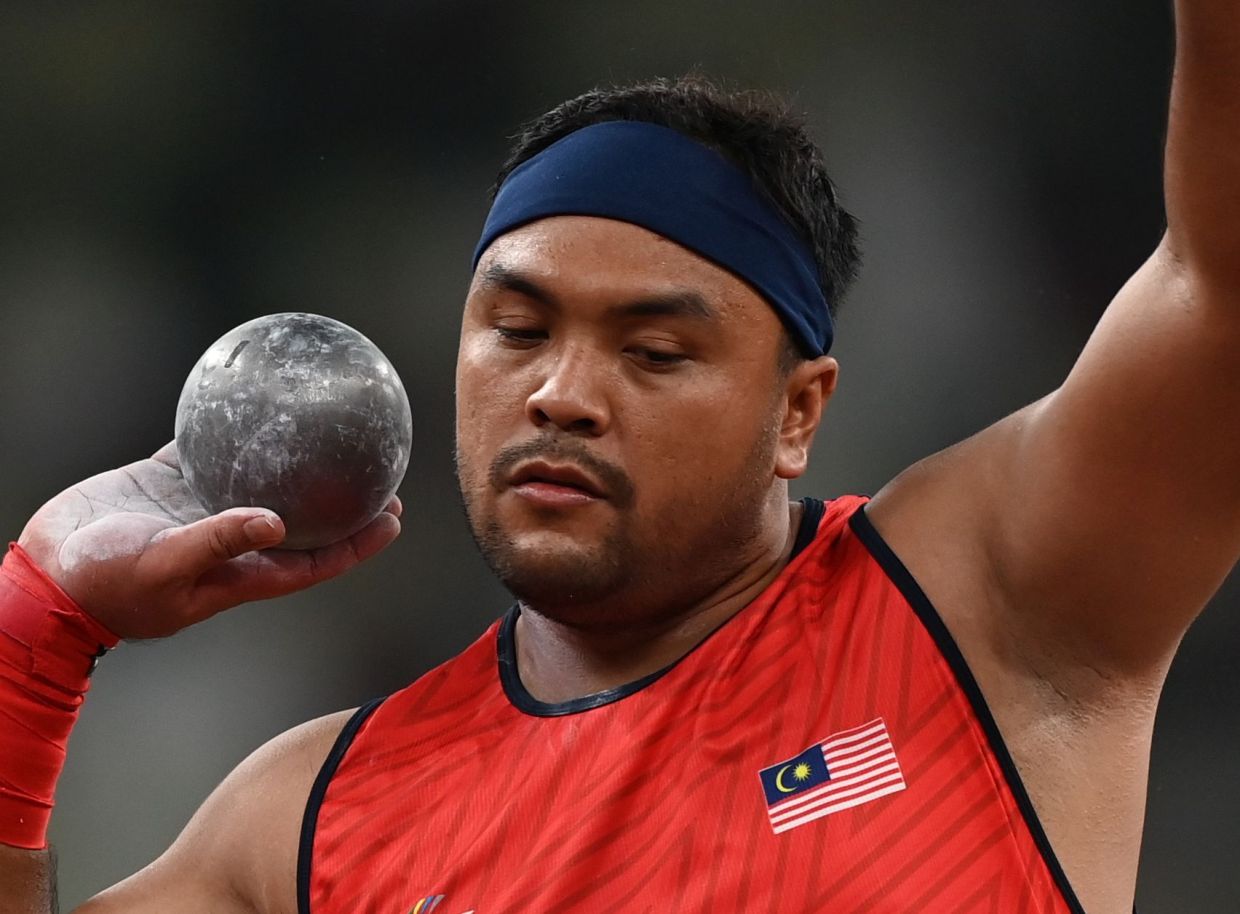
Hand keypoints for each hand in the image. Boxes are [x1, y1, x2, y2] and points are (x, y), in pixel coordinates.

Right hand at [15, 442, 401, 638]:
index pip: (315, 562)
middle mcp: (230, 542)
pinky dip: (232, 431)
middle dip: (342, 505)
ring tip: (330, 431)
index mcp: (240, 573)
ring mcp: (200, 510)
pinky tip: (251, 398)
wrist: (44, 573)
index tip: (394, 518)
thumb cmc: (104, 584)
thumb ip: (217, 542)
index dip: (357, 544)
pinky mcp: (168, 482)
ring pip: (261, 482)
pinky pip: (211, 451)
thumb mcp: (163, 566)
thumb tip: (276, 523)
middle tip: (380, 473)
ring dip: (294, 464)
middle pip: (302, 523)